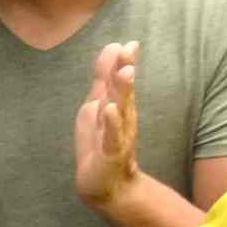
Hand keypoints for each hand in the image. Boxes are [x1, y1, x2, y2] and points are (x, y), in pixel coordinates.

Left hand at [81, 40, 153, 212]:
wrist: (105, 185)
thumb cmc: (101, 143)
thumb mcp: (97, 107)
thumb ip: (102, 81)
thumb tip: (110, 51)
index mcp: (117, 106)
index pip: (118, 80)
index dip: (123, 61)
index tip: (129, 42)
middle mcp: (122, 118)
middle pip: (123, 91)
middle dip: (125, 69)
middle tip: (129, 49)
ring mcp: (118, 135)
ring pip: (121, 110)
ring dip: (122, 91)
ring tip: (124, 72)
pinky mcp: (111, 153)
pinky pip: (112, 136)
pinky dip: (111, 123)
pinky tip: (109, 109)